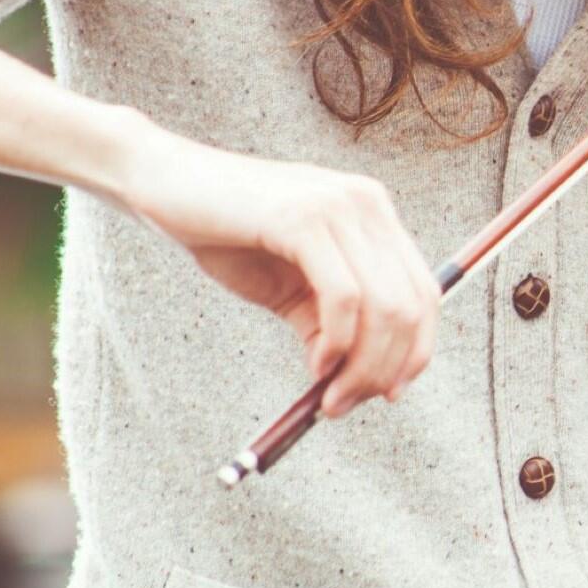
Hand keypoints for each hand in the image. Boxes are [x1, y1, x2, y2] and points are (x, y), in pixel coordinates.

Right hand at [114, 120, 437, 415]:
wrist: (162, 182)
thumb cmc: (225, 233)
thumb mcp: (289, 286)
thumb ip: (327, 323)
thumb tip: (356, 380)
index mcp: (373, 214)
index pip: (425, 291)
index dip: (416, 350)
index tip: (388, 394)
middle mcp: (368, 204)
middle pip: (412, 305)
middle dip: (386, 369)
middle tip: (345, 404)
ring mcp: (340, 206)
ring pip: (385, 307)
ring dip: (362, 367)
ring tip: (329, 396)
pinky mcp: (306, 218)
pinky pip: (345, 298)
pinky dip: (337, 343)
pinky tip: (316, 364)